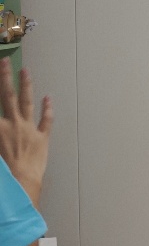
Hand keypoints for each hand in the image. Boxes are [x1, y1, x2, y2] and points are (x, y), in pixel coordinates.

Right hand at [0, 60, 52, 206]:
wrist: (20, 184)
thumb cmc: (2, 173)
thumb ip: (0, 131)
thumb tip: (1, 125)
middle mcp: (11, 124)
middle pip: (7, 96)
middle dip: (5, 77)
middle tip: (5, 61)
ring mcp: (28, 129)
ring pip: (27, 102)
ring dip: (26, 85)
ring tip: (25, 70)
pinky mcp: (42, 139)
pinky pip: (46, 121)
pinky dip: (47, 109)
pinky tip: (48, 97)